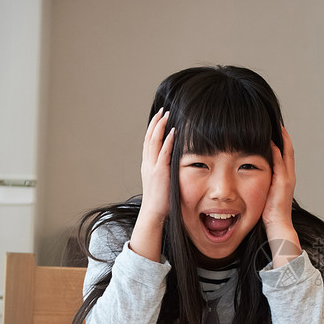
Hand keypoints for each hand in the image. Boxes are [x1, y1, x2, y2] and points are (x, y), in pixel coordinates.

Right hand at [139, 108, 174, 222]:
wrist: (153, 213)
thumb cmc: (161, 201)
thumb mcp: (163, 182)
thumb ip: (166, 171)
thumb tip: (175, 166)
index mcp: (148, 165)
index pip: (149, 142)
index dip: (154, 128)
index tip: (160, 118)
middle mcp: (147, 163)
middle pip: (150, 137)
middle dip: (156, 122)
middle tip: (163, 110)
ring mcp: (152, 167)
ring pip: (154, 142)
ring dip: (160, 127)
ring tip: (166, 115)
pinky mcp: (159, 172)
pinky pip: (163, 153)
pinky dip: (167, 141)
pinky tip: (172, 131)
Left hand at [263, 126, 301, 266]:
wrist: (277, 227)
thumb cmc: (269, 215)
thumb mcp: (263, 195)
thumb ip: (260, 183)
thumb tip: (248, 176)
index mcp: (284, 179)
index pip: (284, 155)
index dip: (280, 141)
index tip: (274, 129)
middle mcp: (288, 176)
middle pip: (288, 150)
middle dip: (283, 135)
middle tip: (276, 121)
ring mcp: (287, 179)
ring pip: (287, 153)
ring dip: (282, 139)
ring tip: (276, 125)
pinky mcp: (283, 183)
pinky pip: (281, 163)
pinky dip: (277, 151)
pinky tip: (271, 141)